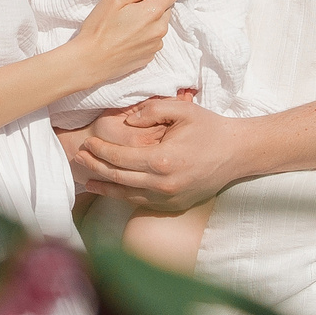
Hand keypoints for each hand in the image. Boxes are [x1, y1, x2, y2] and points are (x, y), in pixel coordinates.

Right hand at [68, 0, 177, 87]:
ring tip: (127, 25)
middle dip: (154, 5)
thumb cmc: (99, 28)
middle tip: (131, 7)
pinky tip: (127, 38)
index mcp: (153, 12)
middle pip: (166, 10)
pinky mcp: (149, 57)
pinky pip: (153, 41)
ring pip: (159, 26)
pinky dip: (145, 36)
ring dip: (149, 22)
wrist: (90, 61)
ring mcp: (155, 45)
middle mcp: (160, 29)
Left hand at [75, 94, 253, 213]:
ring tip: (88, 178)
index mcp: (162, 160)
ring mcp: (169, 198)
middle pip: (118, 178)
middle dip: (96, 167)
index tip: (87, 144)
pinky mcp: (174, 205)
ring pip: (127, 195)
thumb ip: (151, 109)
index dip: (100, 151)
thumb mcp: (181, 109)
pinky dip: (124, 196)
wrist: (237, 153)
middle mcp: (163, 184)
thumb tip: (126, 121)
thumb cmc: (209, 128)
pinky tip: (113, 189)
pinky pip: (142, 202)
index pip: (120, 158)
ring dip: (105, 187)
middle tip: (79, 159)